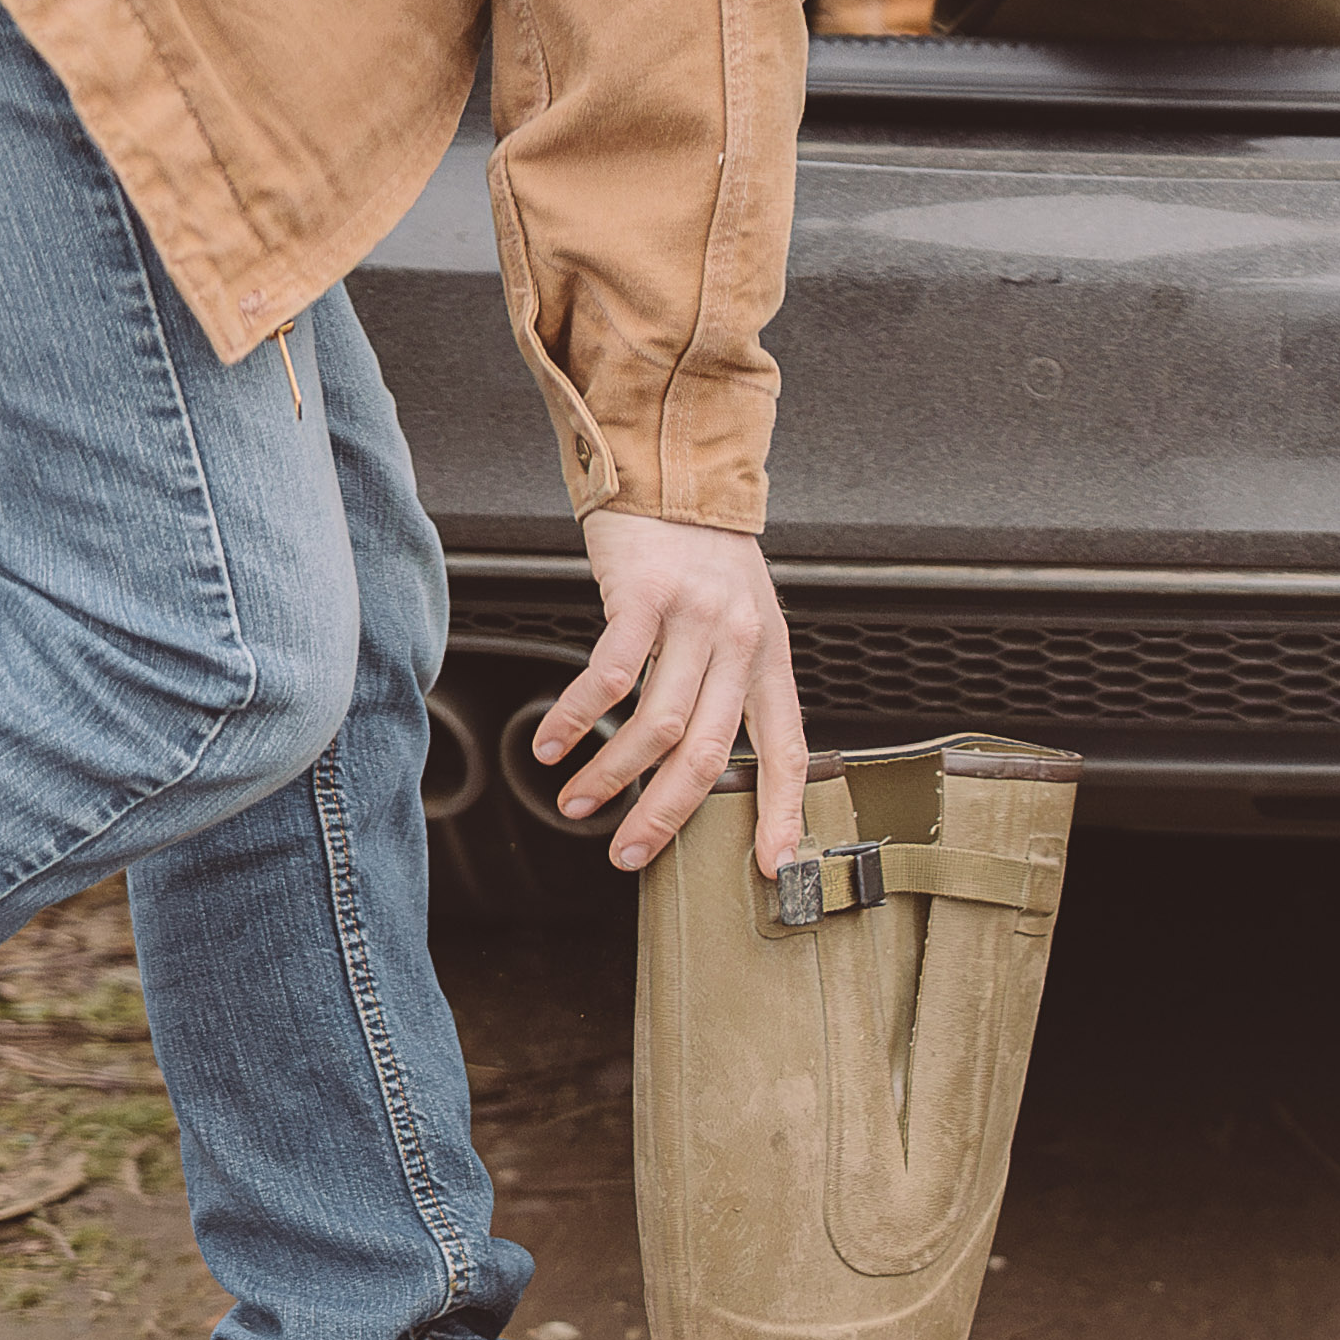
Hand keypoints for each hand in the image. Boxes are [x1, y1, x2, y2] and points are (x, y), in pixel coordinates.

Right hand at [543, 511, 804, 872]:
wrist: (673, 474)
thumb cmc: (704, 556)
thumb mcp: (742, 623)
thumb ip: (731, 687)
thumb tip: (703, 761)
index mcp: (770, 660)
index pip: (787, 751)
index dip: (782, 813)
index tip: (770, 865)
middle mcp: (740, 643)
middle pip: (708, 752)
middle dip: (664, 814)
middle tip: (629, 851)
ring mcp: (693, 620)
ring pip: (656, 723)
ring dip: (610, 774)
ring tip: (577, 802)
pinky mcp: (644, 596)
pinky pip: (609, 676)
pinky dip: (577, 718)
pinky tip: (552, 743)